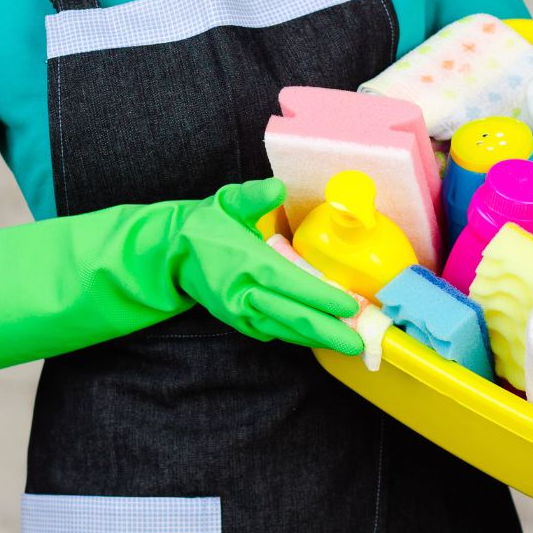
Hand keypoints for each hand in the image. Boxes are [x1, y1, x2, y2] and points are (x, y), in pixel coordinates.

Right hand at [170, 178, 364, 355]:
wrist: (172, 255)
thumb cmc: (206, 226)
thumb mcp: (227, 202)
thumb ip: (254, 196)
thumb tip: (278, 188)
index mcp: (246, 261)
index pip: (291, 283)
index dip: (322, 297)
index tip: (350, 306)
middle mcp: (242, 292)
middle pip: (292, 316)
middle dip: (329, 331)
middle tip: (359, 342)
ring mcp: (238, 312)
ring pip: (284, 329)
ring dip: (316, 338)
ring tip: (347, 343)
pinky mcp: (237, 321)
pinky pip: (272, 331)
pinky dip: (296, 335)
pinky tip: (318, 335)